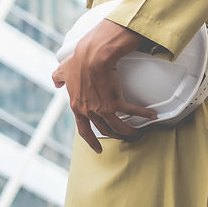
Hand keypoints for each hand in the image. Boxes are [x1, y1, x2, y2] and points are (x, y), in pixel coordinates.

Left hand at [52, 18, 157, 152]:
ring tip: (137, 133)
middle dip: (115, 135)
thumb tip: (56, 82)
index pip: (83, 130)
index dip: (91, 141)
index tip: (97, 149)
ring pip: (119, 128)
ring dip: (129, 133)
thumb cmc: (78, 62)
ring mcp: (103, 109)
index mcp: (77, 107)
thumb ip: (58, 78)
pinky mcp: (116, 102)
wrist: (92, 57)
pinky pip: (133, 112)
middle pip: (105, 130)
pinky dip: (144, 114)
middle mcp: (90, 111)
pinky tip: (151, 116)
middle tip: (123, 136)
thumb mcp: (63, 71)